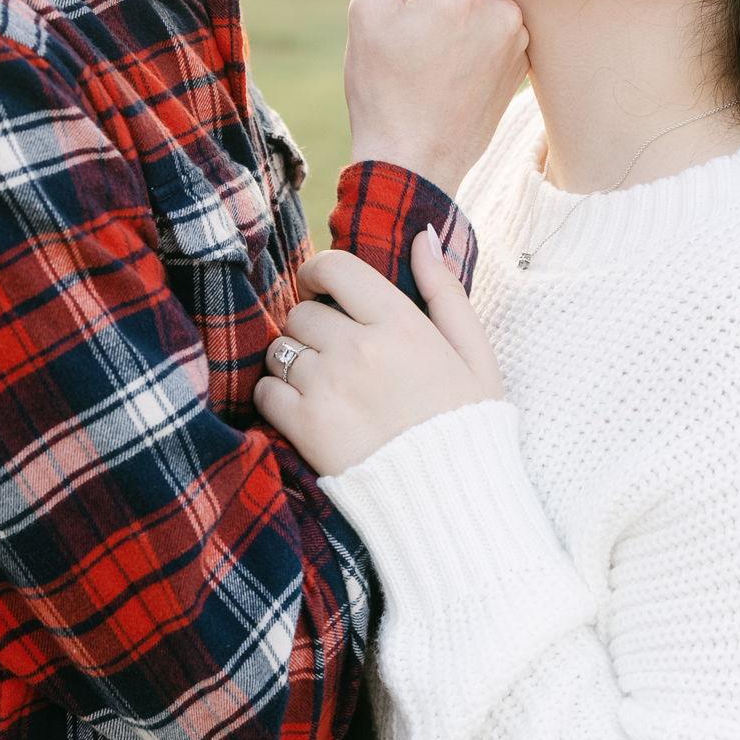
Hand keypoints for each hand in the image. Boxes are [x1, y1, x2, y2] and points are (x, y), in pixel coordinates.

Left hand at [253, 231, 504, 476]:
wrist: (454, 502)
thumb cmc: (468, 425)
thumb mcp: (474, 352)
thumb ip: (445, 289)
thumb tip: (422, 236)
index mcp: (400, 323)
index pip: (335, 268)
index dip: (317, 273)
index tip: (318, 288)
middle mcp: (359, 347)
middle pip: (302, 313)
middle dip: (311, 327)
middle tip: (331, 353)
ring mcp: (328, 386)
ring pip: (280, 350)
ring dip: (293, 362)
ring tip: (321, 385)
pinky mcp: (306, 426)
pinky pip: (266, 392)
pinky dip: (276, 398)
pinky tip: (304, 411)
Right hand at [344, 0, 528, 195]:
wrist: (413, 160)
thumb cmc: (381, 87)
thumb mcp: (365, 11)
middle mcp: (502, 10)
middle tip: (406, 26)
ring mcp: (519, 39)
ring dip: (453, 10)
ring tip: (426, 51)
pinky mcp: (524, 63)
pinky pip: (495, 27)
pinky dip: (472, 36)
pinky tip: (448, 68)